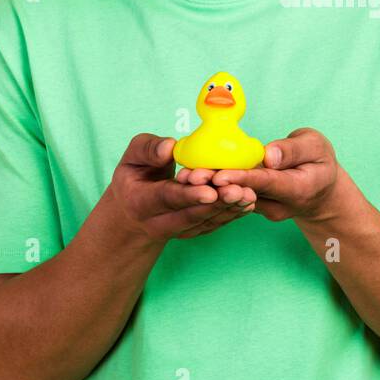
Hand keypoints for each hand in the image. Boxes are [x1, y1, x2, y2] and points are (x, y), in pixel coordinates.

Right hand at [106, 134, 255, 243]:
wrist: (132, 213)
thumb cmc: (134, 177)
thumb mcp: (131, 158)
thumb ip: (149, 149)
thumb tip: (171, 147)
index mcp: (140, 201)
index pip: (166, 198)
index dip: (189, 195)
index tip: (209, 190)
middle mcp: (158, 222)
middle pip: (190, 215)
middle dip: (216, 204)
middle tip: (238, 191)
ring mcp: (176, 231)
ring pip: (205, 222)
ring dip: (228, 210)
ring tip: (248, 195)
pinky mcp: (192, 232)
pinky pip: (213, 225)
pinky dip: (231, 215)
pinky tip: (247, 203)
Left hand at [202, 128, 342, 222]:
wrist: (321, 191)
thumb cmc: (319, 162)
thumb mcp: (316, 147)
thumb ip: (293, 150)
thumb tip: (268, 155)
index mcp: (297, 189)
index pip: (265, 183)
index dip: (241, 179)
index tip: (219, 176)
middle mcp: (278, 205)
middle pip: (243, 194)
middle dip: (216, 186)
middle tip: (190, 178)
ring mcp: (264, 209)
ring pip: (234, 198)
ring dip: (209, 189)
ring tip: (185, 178)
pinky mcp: (253, 206)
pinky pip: (233, 197)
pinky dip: (214, 189)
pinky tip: (191, 179)